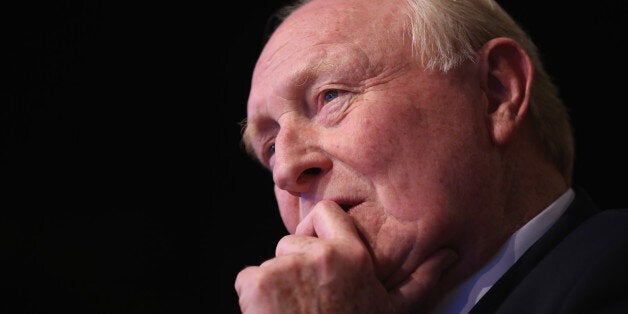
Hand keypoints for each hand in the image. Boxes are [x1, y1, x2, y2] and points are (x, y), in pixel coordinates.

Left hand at [235, 200, 455, 312]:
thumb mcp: (393, 310)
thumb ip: (421, 280)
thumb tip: (448, 254)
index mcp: (352, 256)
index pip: (325, 213)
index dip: (316, 230)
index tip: (315, 250)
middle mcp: (319, 255)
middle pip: (290, 242)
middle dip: (294, 266)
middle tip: (309, 300)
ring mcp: (285, 268)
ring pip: (270, 263)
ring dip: (276, 286)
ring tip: (295, 313)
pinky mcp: (258, 284)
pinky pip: (247, 279)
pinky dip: (254, 297)